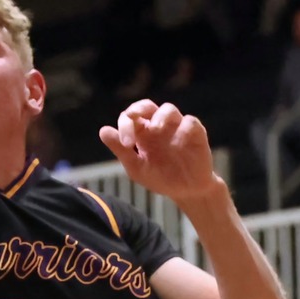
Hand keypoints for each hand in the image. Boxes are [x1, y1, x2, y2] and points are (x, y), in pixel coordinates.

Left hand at [100, 101, 221, 207]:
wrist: (186, 192)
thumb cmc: (160, 178)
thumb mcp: (137, 168)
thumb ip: (121, 150)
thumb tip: (103, 130)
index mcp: (142, 133)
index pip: (130, 117)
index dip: (125, 125)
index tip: (126, 143)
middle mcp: (159, 126)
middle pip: (147, 106)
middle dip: (139, 108)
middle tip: (133, 116)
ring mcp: (177, 128)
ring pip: (169, 109)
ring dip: (160, 116)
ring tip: (156, 129)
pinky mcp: (196, 133)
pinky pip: (190, 122)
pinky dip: (183, 129)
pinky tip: (179, 143)